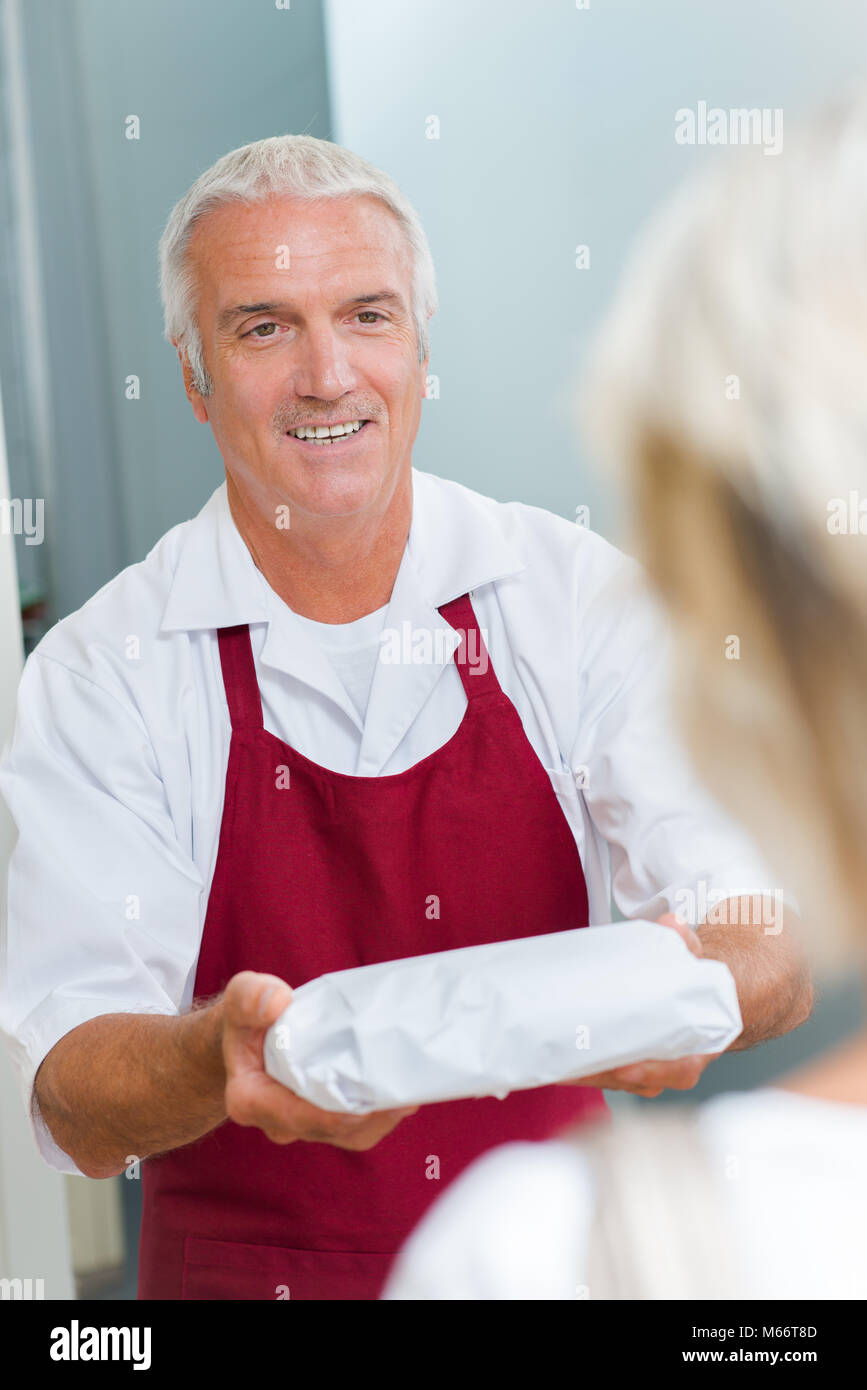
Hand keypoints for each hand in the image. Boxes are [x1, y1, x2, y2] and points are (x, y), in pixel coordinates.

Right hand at [221, 971, 417, 1149]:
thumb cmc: (247, 1018)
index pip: (297, 1117)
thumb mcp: (240, 997)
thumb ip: (250, 996)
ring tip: (410, 1092)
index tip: (369, 1105)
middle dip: (369, 1115)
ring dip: (381, 1117)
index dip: (335, 1114)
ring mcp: (305, 1126)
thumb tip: (277, 1001)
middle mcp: (279, 1123)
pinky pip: (358, 1128)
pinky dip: (381, 1114)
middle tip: (405, 1093)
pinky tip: (403, 1093)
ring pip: (350, 1133)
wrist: (250, 1037)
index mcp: (251, 1101)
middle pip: (332, 1129)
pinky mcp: (326, 1122)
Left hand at [561, 913, 720, 1097]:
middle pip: (640, 1080)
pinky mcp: (625, 1062)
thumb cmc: (690, 978)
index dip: (654, 1072)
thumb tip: (674, 923)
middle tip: (575, 1064)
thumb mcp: (693, 956)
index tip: (625, 1068)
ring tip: (558, 1064)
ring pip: (618, 1080)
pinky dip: (582, 1070)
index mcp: (699, 1044)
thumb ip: (685, 941)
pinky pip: (605, 1072)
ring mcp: (648, 1067)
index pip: (681, 1069)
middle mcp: (673, 1062)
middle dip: (606, 1074)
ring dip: (588, 1075)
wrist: (690, 989)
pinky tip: (557, 1062)